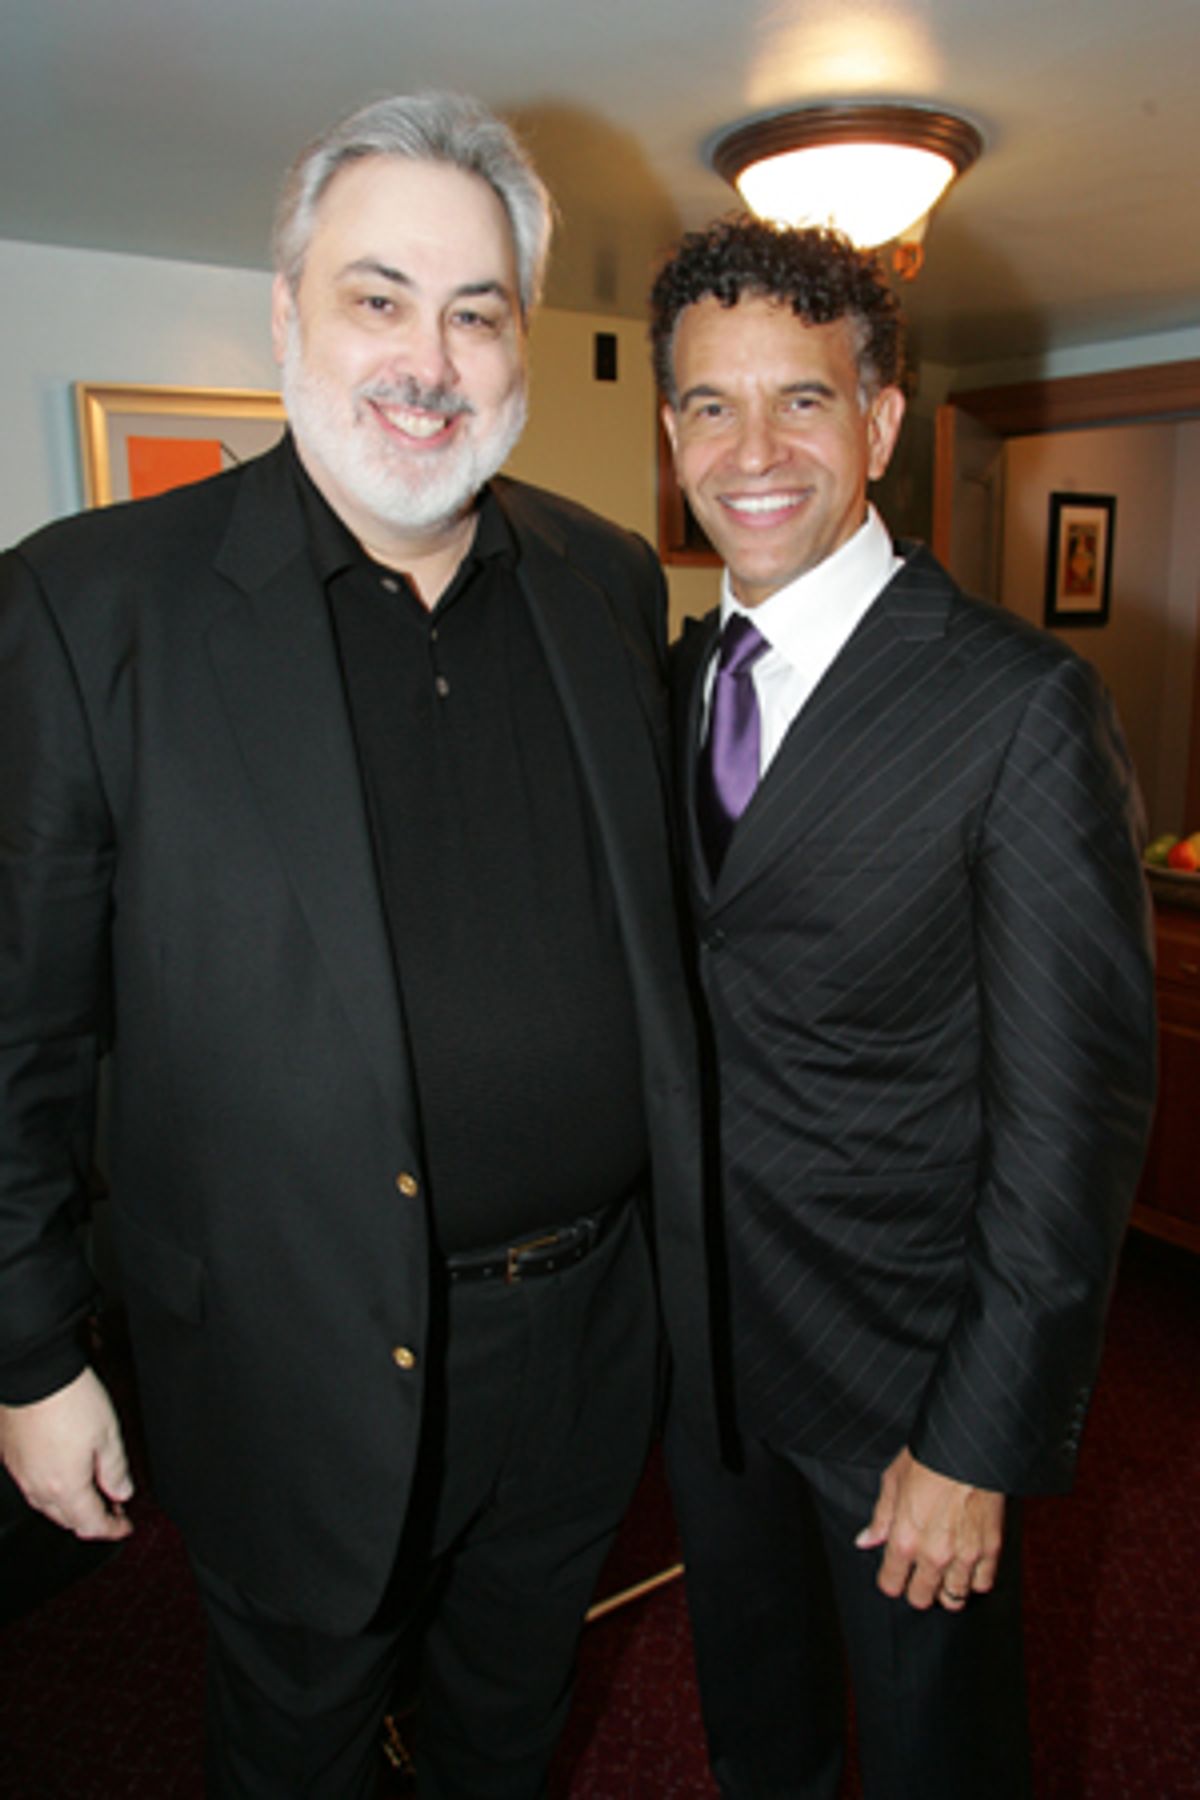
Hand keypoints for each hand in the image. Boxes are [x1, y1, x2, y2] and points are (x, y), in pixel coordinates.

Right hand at [0, 1367, 133, 1540]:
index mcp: (66, 1488)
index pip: (92, 1525)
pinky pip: (32, 1486)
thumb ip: (116, 1470)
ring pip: (47, 1505)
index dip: (113, 1529)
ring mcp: (21, 1473)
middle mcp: (38, 1487)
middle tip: (113, 1506)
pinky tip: (63, 1473)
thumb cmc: (70, 1399)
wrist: (33, 1372)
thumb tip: (122, 1492)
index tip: (125, 1525)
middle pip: (68, 1520)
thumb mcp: (109, 1434)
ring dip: (71, 1505)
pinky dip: (52, 1488)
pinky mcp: (11, 1457)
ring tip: (91, 1490)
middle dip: (93, 1519)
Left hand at [855, 1446, 1003, 1610]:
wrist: (969, 1446)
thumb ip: (880, 1518)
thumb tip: (865, 1540)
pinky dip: (975, 1579)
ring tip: (944, 1573)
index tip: (894, 1573)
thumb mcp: (893, 1480)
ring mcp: (964, 1555)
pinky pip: (982, 1584)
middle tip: (919, 1574)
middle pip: (921, 1598)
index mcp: (905, 1539)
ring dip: (946, 1588)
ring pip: (954, 1598)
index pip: (891, 1584)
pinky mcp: (991, 1549)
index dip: (890, 1580)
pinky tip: (968, 1565)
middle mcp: (934, 1554)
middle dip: (917, 1589)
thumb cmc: (929, 1456)